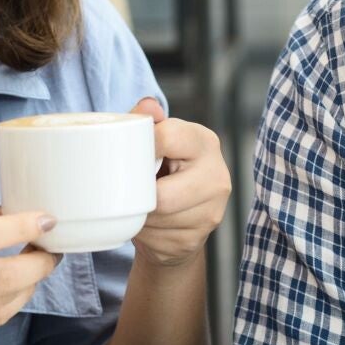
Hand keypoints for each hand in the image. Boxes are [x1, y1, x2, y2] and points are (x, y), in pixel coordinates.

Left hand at [129, 98, 231, 268]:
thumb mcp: (155, 140)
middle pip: (162, 194)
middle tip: (128, 189)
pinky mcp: (198, 239)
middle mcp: (217, 175)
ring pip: (157, 219)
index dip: (141, 148)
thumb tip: (146, 106)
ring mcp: (212, 211)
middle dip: (139, 194)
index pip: (168, 138)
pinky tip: (147, 223)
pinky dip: (144, 233)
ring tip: (138, 205)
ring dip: (138, 215)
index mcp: (205, 142)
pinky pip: (158, 239)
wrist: (178, 217)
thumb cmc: (162, 169)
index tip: (126, 155)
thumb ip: (147, 122)